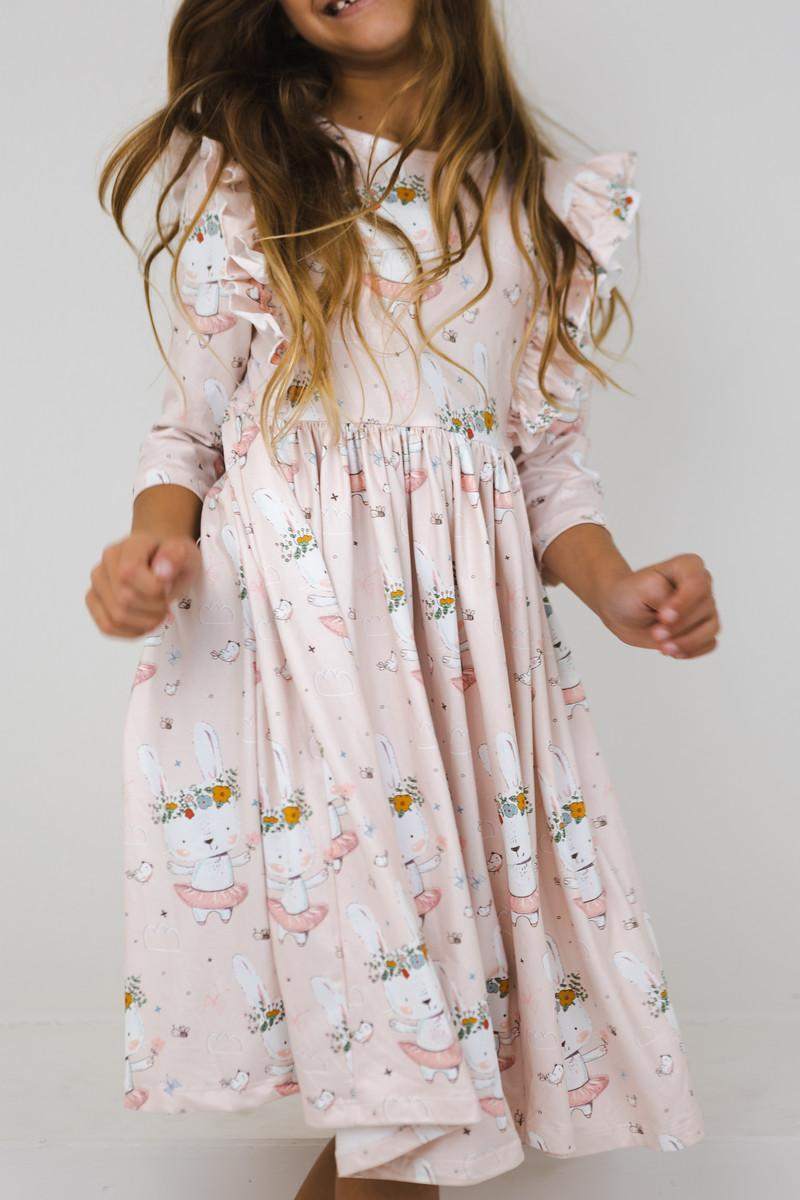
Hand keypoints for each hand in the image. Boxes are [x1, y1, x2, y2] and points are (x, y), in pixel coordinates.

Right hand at [85, 532, 200, 638]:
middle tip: (166, 602)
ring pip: (115, 617)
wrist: (162, 559)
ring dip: (145, 623)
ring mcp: (97, 583)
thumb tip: (162, 573)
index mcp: (128, 546)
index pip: (129, 573)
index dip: (154, 589)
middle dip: (154, 608)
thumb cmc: (171, 559)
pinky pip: (107, 626)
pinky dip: (131, 631)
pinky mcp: (94, 601)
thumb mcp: (185, 553)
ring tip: (158, 613)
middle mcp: (106, 563)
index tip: (168, 588)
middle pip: (124, 599)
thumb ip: (175, 557)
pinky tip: (145, 622)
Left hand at [598, 553, 719, 658]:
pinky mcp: (704, 628)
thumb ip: (662, 596)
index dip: (684, 603)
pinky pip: (710, 643)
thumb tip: (677, 617)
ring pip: (711, 628)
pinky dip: (692, 651)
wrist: (621, 612)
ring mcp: (706, 607)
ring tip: (664, 648)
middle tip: (656, 634)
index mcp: (689, 566)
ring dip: (688, 642)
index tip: (663, 617)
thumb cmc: (630, 594)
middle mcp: (702, 585)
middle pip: (705, 607)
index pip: (698, 583)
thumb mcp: (640, 588)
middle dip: (679, 626)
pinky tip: (672, 651)